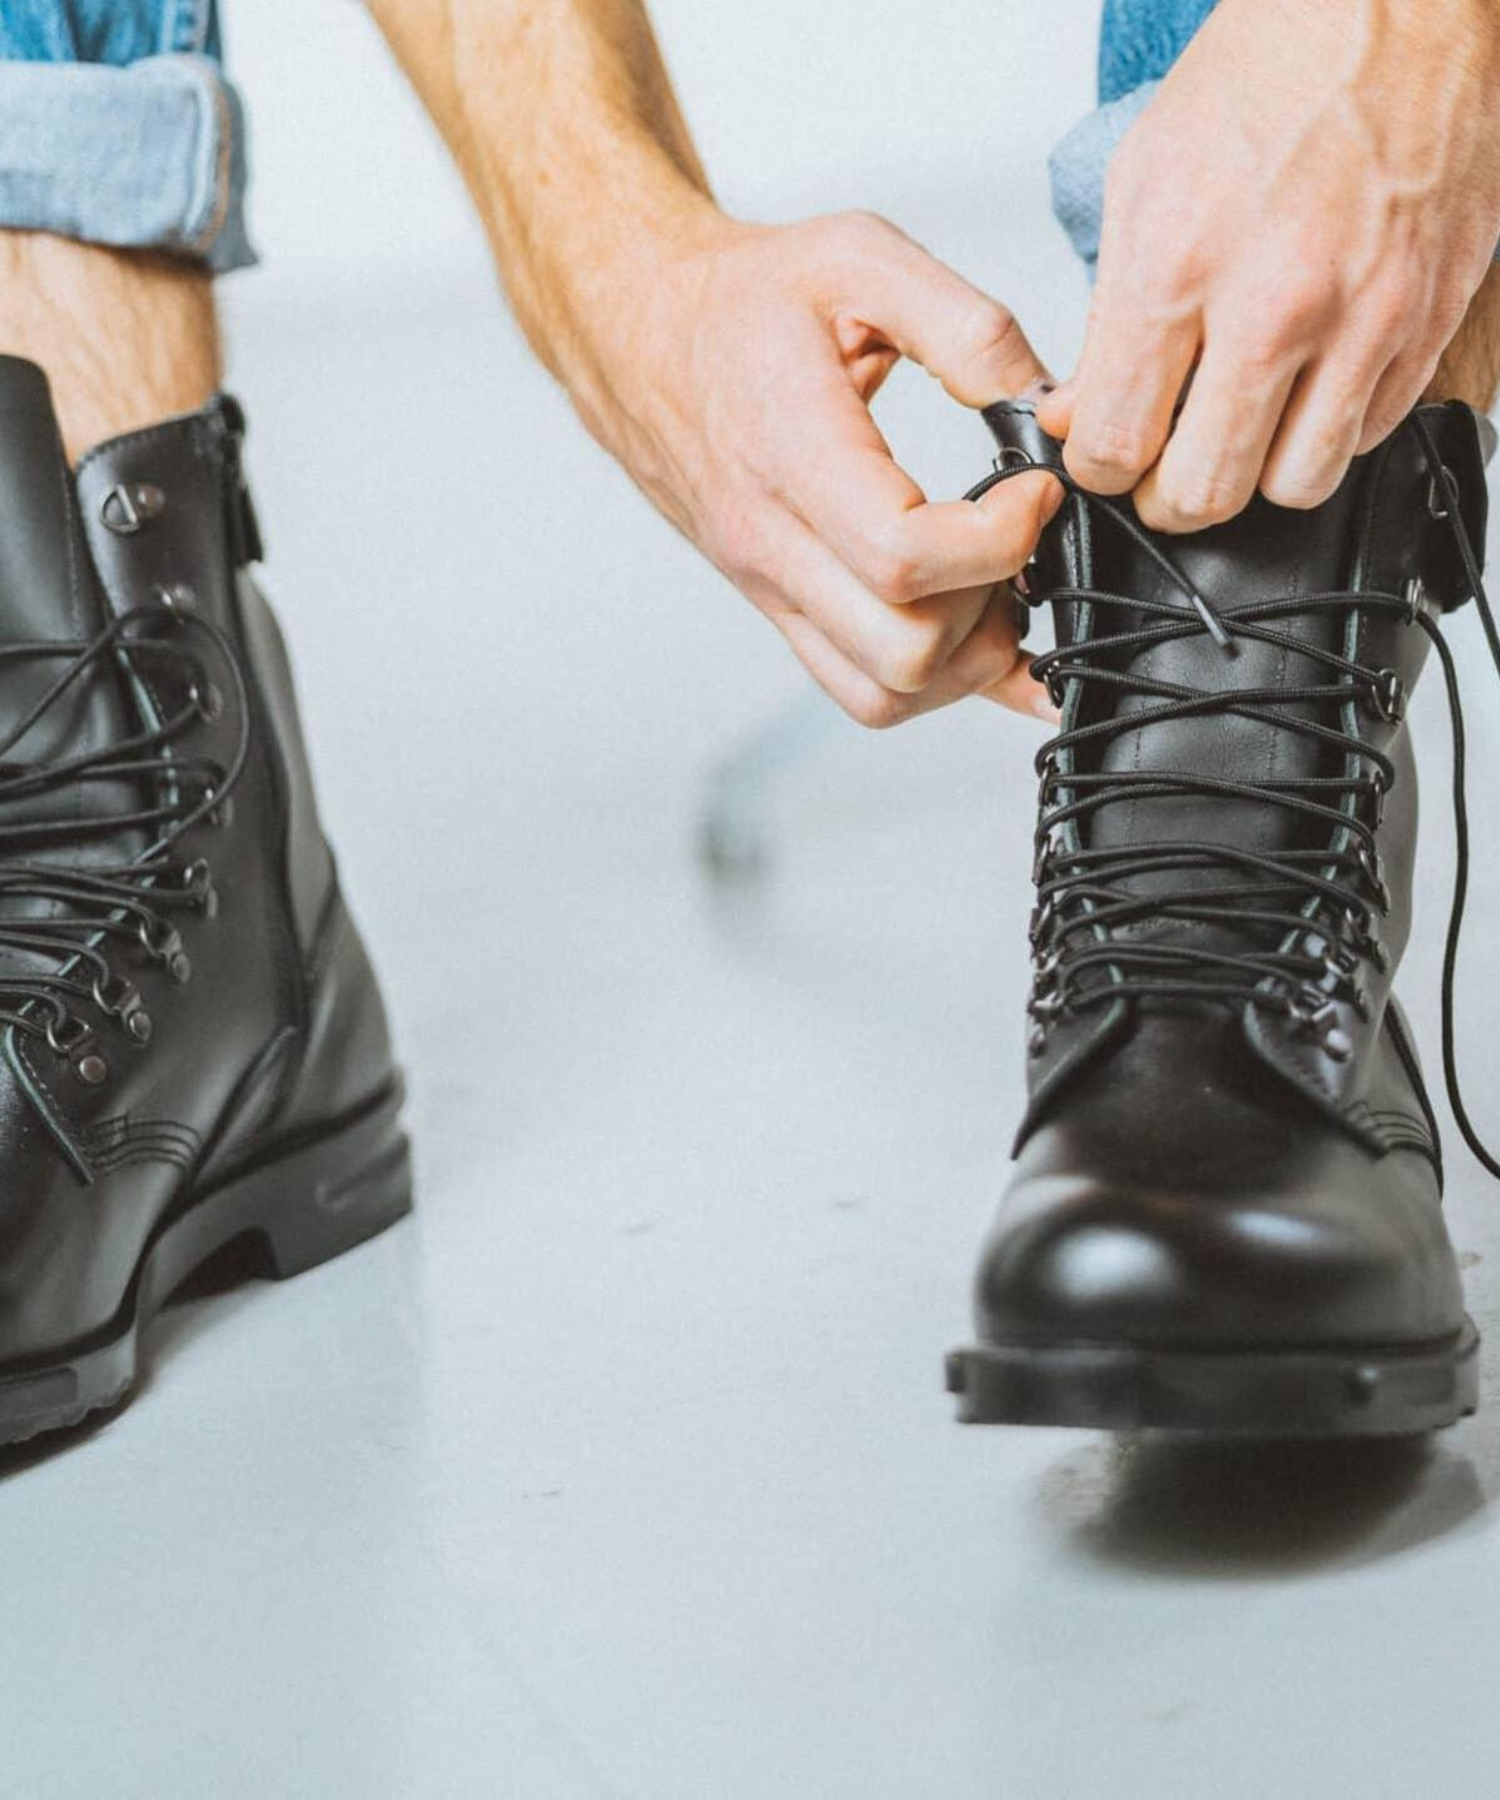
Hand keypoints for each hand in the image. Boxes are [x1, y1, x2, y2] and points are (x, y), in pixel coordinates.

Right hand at [573, 209, 1062, 726]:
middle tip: (1018, 536)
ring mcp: (771, 588)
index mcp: (791, 455)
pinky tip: (974, 620)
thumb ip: (965, 325)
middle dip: (990, 607)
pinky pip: (860, 689)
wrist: (639, 333)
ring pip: (883, 695)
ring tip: (996, 579)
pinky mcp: (780, 608)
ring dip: (963, 658)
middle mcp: (772, 544)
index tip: (1036, 487)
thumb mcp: (860, 258)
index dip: (999, 540)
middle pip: (902, 652)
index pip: (902, 559)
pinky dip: (933, 677)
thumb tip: (1045, 403)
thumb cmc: (744, 298)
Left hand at [1038, 0, 1499, 531]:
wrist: (1400, 8)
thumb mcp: (1142, 181)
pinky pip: (1369, 435)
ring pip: (1296, 487)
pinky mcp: (1429, 322)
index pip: (1118, 445)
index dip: (1101, 472)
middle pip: (1204, 492)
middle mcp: (1278, 304)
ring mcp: (1365, 319)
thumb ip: (1108, 319)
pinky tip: (1308, 387)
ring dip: (1258, 474)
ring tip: (1242, 429)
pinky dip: (1330, 432)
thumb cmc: (1270, 75)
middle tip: (1165, 471)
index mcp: (1183, 265)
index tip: (1107, 460)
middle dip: (1170, 497)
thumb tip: (1080, 415)